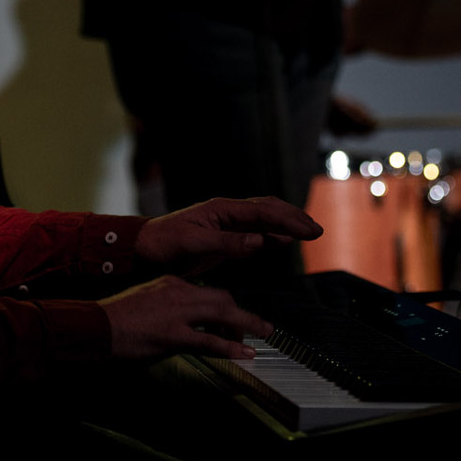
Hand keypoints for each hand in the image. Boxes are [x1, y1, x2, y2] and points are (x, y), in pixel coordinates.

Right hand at [100, 275, 271, 359]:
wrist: (94, 326)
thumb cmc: (115, 319)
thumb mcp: (147, 302)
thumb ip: (169, 307)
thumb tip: (189, 324)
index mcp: (171, 282)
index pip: (208, 291)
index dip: (225, 308)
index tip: (232, 322)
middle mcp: (178, 292)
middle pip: (222, 298)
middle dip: (242, 314)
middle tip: (259, 327)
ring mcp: (176, 313)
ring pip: (222, 313)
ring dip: (246, 325)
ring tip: (261, 336)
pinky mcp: (171, 335)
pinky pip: (208, 341)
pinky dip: (230, 347)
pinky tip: (243, 353)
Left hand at [135, 196, 322, 272]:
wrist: (142, 251)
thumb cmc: (163, 244)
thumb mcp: (195, 244)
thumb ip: (228, 243)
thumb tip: (262, 241)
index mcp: (222, 209)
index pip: (264, 211)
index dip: (290, 220)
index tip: (310, 230)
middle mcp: (227, 213)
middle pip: (269, 210)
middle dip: (294, 218)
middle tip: (317, 231)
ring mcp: (226, 224)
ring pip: (264, 219)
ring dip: (287, 225)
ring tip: (308, 233)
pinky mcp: (224, 238)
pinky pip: (254, 233)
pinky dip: (272, 235)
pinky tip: (283, 241)